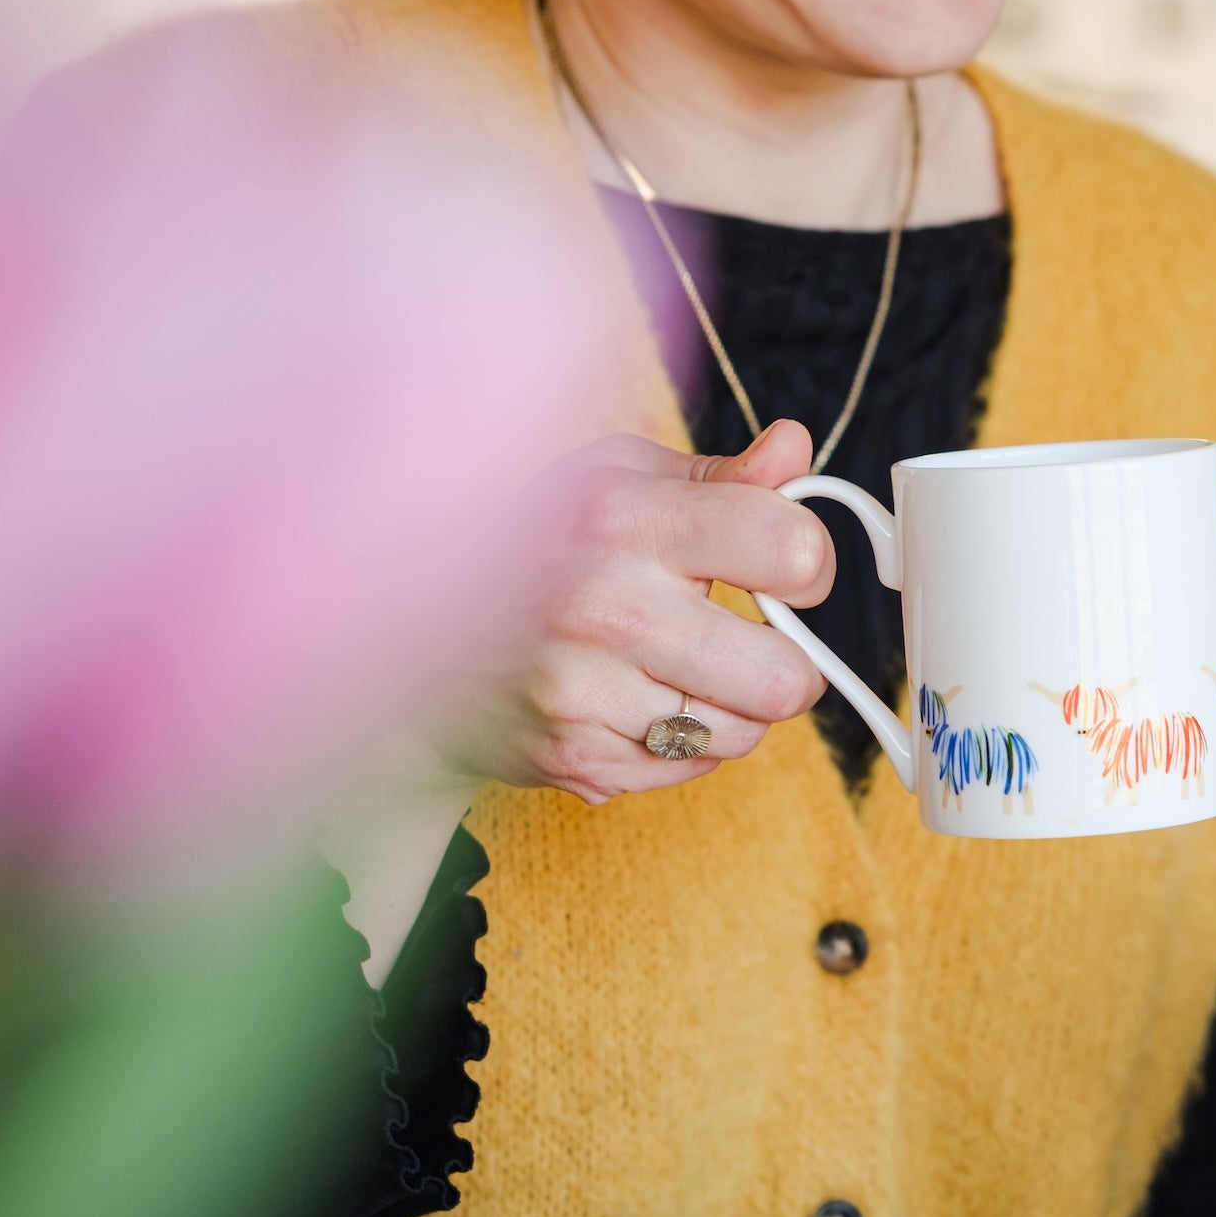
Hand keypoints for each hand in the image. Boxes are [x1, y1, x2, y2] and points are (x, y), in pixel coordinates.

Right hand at [449, 419, 837, 804]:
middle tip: (750, 643)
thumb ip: (719, 476)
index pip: (791, 551)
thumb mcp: (612, 479)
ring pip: (742, 734)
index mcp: (625, 519)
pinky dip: (679, 742)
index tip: (784, 571)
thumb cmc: (533, 542)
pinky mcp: (573, 758)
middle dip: (785, 664)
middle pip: (784, 680)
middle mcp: (604, 608)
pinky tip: (633, 701)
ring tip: (680, 669)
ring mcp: (584, 693)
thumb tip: (791, 448)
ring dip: (731, 707)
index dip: (807, 565)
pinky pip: (689, 769)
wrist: (408, 630)